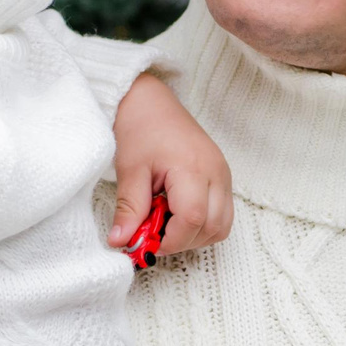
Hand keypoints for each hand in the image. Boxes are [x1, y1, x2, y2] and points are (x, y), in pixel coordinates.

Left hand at [111, 74, 232, 259]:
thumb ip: (129, 210)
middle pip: (213, 227)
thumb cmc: (140, 129)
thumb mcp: (130, 171)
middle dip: (183, 240)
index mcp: (193, 168)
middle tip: (154, 234)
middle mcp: (216, 173)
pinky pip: (222, 213)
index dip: (170, 240)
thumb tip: (121, 242)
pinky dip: (202, 223)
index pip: (192, 219)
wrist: (150, 102)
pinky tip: (177, 213)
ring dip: (195, 235)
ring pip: (221, 225)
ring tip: (166, 222)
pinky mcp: (223, 176)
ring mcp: (223, 175)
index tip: (147, 242)